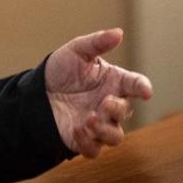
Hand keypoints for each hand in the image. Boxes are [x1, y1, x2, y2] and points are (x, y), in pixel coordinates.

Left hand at [45, 28, 152, 157]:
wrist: (37, 91)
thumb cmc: (61, 70)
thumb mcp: (77, 51)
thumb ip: (97, 42)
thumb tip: (118, 32)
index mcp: (114, 82)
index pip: (135, 85)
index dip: (142, 87)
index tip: (145, 91)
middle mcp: (109, 104)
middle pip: (125, 112)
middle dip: (117, 109)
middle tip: (104, 103)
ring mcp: (99, 123)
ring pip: (114, 136)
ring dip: (104, 130)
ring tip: (88, 120)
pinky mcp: (84, 139)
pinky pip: (94, 149)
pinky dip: (88, 143)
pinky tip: (76, 129)